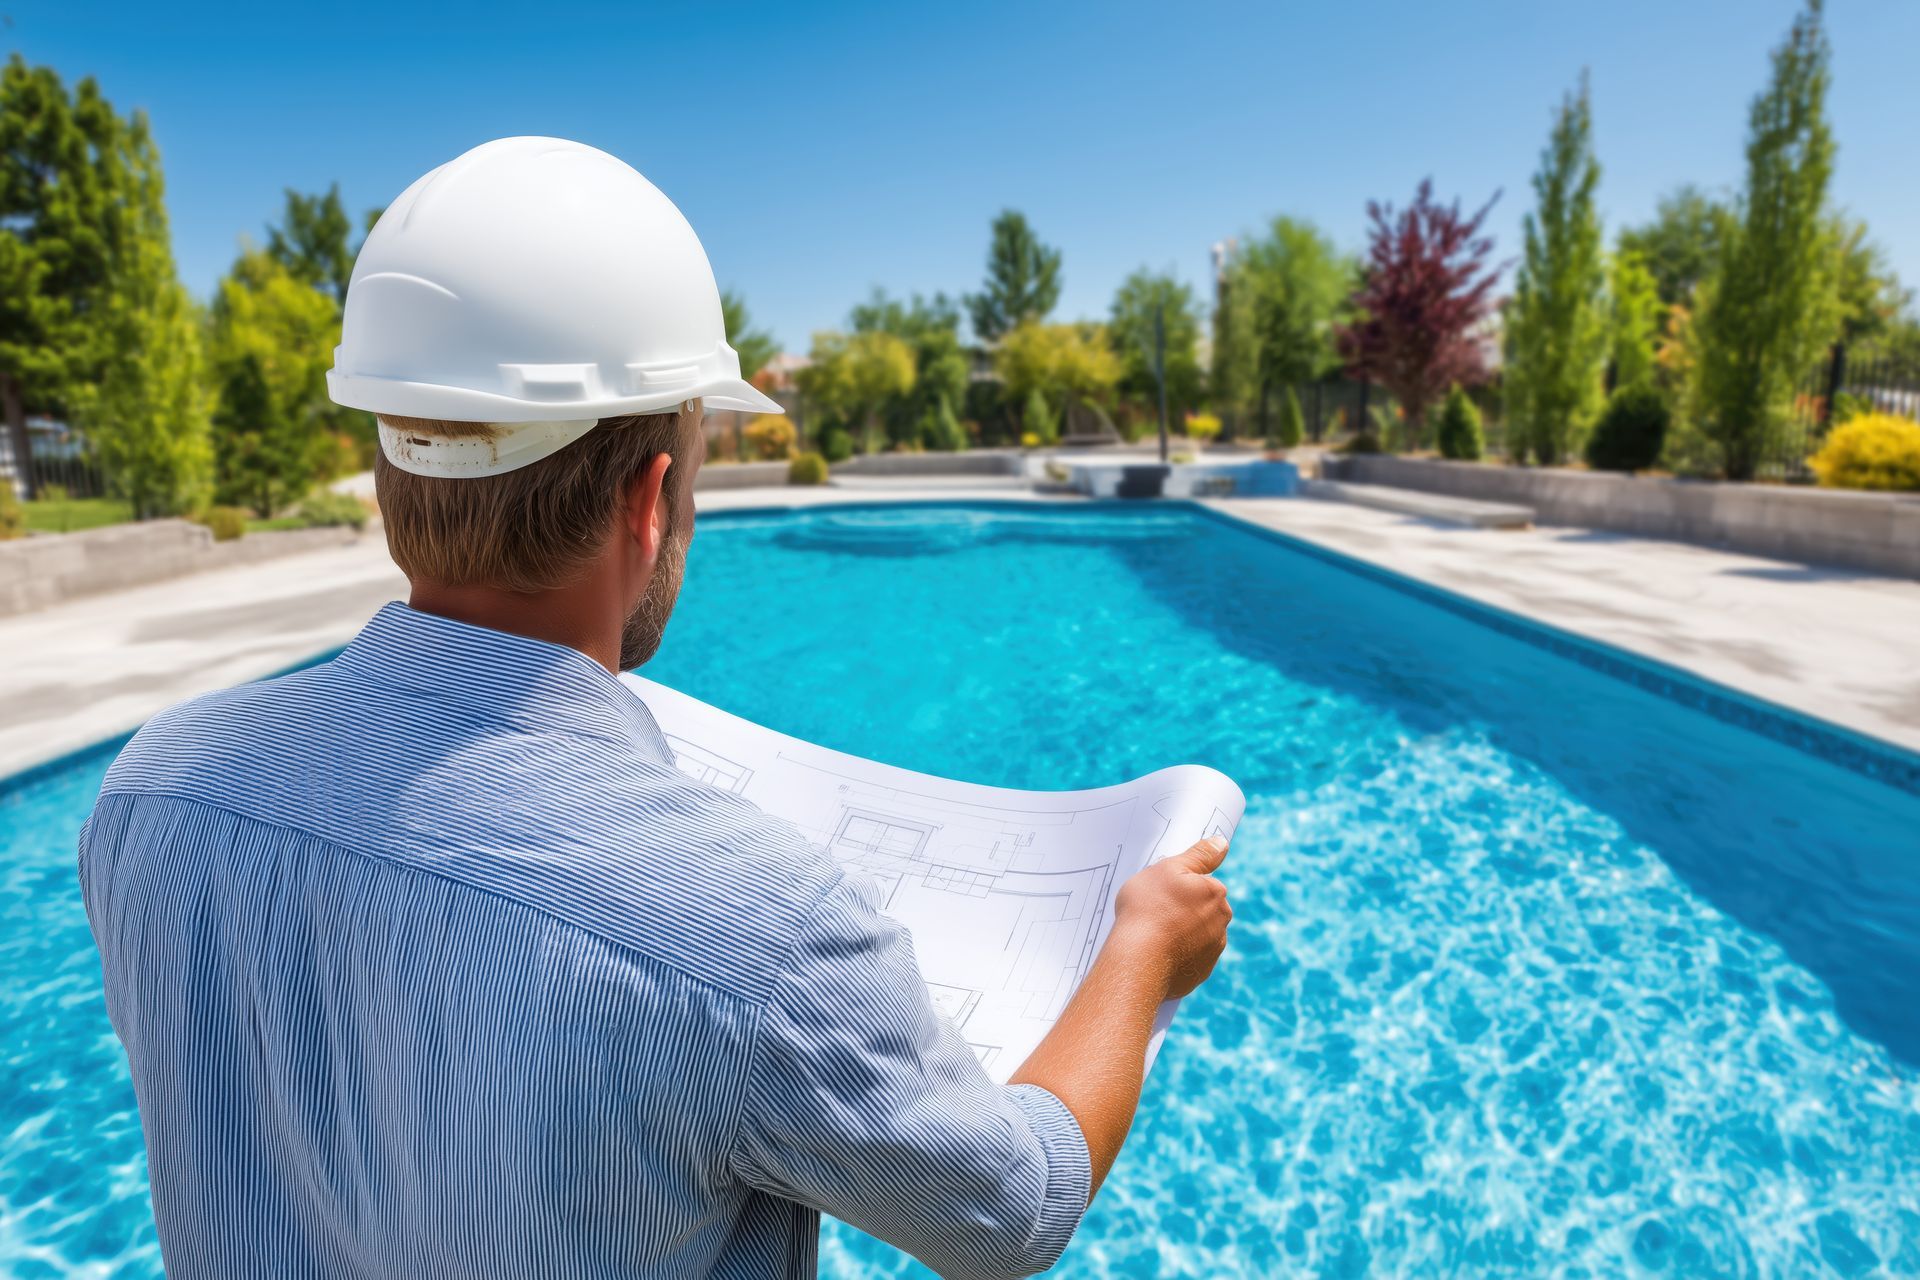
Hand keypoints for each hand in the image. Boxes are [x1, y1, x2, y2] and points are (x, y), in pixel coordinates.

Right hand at [1107, 836, 1231, 999]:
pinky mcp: (1200, 973)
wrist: (1138, 960)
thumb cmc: (1148, 909)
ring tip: (1153, 935)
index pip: (1202, 884)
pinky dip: (1177, 956)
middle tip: (1154, 912)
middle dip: (1182, 910)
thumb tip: (1221, 844)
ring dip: (1180, 934)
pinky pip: (1189, 960)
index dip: (1178, 887)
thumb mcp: (1168, 869)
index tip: (1161, 893)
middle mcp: (1221, 923)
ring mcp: (1212, 951)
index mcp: (1216, 894)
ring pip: (1196, 935)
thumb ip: (1198, 855)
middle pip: (1201, 910)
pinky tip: (1157, 954)